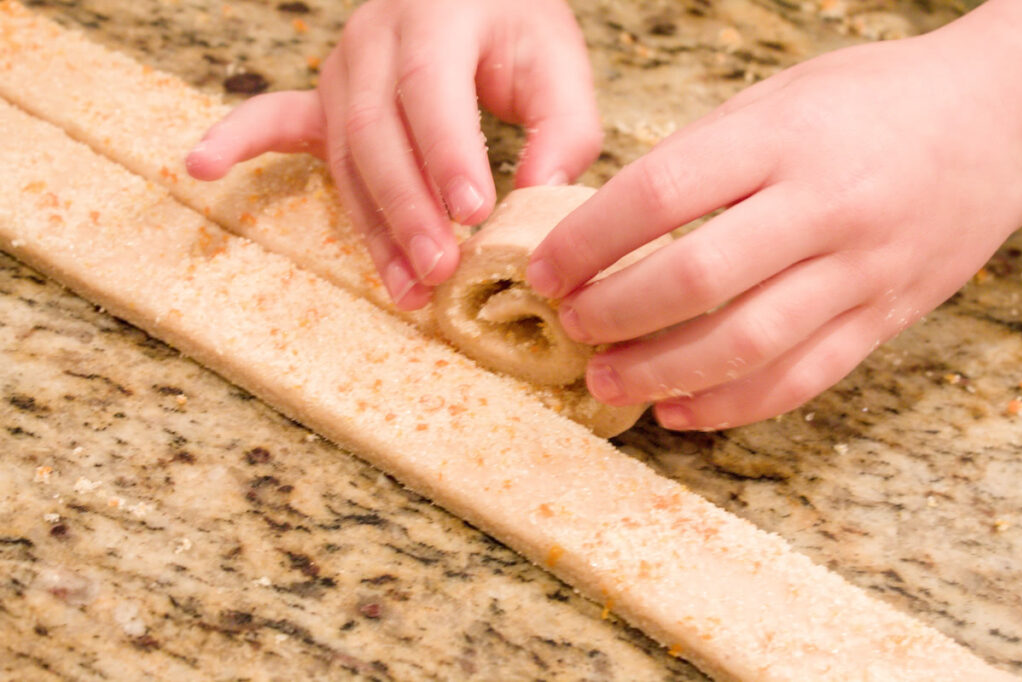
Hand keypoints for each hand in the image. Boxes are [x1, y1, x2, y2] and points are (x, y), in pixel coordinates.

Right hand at [186, 0, 601, 309]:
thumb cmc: (513, 25)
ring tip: (405, 288)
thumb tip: (537, 200)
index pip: (432, 92)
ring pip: (346, 155)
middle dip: (408, 210)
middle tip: (442, 268)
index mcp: (436, 16)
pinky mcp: (327, 97)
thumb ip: (563, 127)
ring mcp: (341, 68)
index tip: (476, 214)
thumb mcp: (557, 60)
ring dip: (372, 227)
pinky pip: (277, 119)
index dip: (449, 156)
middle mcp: (375, 40)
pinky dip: (240, 143)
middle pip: (378, 133)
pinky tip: (200, 165)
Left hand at [527, 0, 1021, 430]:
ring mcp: (862, 270)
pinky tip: (679, 412)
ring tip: (607, 382)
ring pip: (747, 344)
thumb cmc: (871, 103)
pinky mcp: (885, 318)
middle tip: (570, 326)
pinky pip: (802, 379)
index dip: (586, 243)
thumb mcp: (777, 100)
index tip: (544, 270)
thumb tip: (608, 227)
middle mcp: (824, 207)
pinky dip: (732, 406)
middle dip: (615, 313)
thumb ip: (699, 160)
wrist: (1000, 119)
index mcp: (783, 138)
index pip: (659, 195)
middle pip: (696, 280)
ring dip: (662, 374)